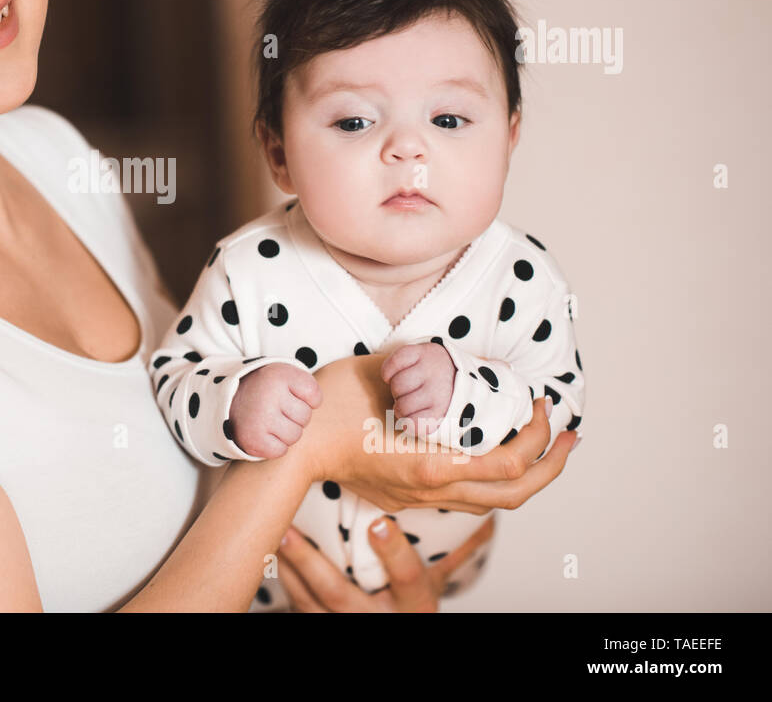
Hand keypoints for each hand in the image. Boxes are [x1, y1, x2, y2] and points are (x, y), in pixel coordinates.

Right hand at [228, 363, 321, 457]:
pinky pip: (280, 450)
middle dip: (295, 416)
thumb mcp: (284, 376)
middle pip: (305, 417)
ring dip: (286, 432)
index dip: (306, 400)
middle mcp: (269, 395)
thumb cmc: (265, 390)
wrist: (227, 401)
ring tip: (270, 421)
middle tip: (277, 409)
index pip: (314, 397)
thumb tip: (319, 407)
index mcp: (279, 375)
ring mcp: (260, 418)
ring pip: (295, 435)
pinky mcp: (253, 440)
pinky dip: (274, 446)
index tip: (291, 395)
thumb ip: (307, 386)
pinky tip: (264, 433)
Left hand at [276, 512, 495, 611]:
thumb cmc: (411, 603)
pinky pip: (298, 607)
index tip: (380, 523)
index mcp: (414, 604)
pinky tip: (268, 553)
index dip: (394, 553)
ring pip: (311, 603)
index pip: (407, 578)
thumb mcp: (436, 582)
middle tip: (290, 531)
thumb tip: (486, 516)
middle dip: (314, 564)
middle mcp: (380, 619)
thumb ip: (457, 550)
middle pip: (341, 595)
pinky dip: (283, 581)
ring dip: (287, 568)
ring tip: (270, 534)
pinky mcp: (321, 626)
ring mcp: (346, 626)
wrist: (397, 631)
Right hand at [294, 354, 577, 514]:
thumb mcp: (381, 372)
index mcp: (433, 464)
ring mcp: (418, 499)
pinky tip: (489, 456)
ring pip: (492, 503)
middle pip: (515, 495)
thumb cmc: (329, 409)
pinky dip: (491, 480)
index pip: (510, 463)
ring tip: (542, 450)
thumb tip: (448, 357)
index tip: (542, 405)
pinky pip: (464, 499)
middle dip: (551, 466)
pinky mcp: (405, 498)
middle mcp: (433, 490)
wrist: (291, 448)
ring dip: (525, 477)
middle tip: (570, 437)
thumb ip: (419, 366)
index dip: (539, 437)